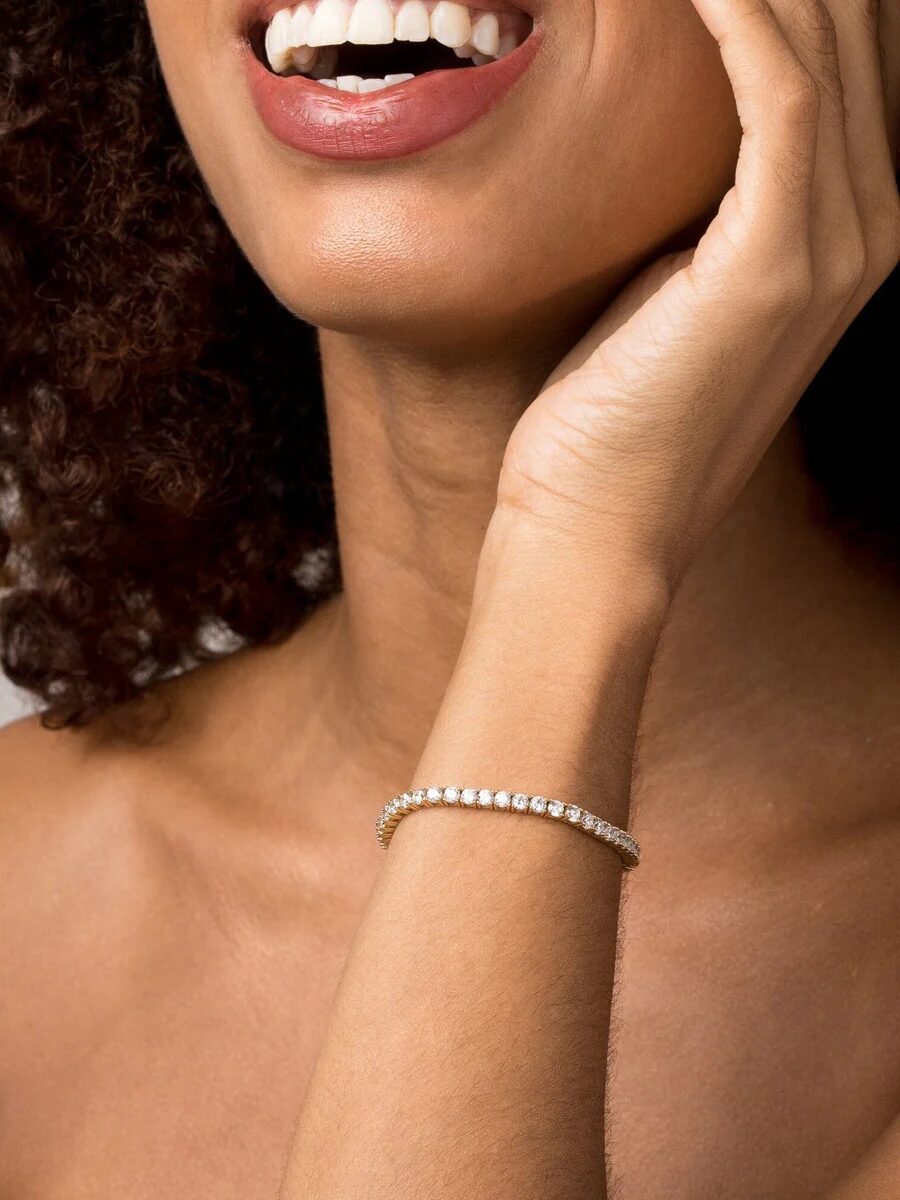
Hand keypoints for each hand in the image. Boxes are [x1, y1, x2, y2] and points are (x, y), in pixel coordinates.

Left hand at [498, 0, 898, 591]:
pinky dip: (740, 13)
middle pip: (861, 27)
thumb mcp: (673, 275)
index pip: (853, 49)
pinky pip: (780, 93)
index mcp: (850, 224)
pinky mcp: (779, 261)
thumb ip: (712, 191)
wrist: (597, 519)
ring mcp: (839, 246)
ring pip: (828, 43)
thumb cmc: (614, 403)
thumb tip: (690, 104)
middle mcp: (872, 226)